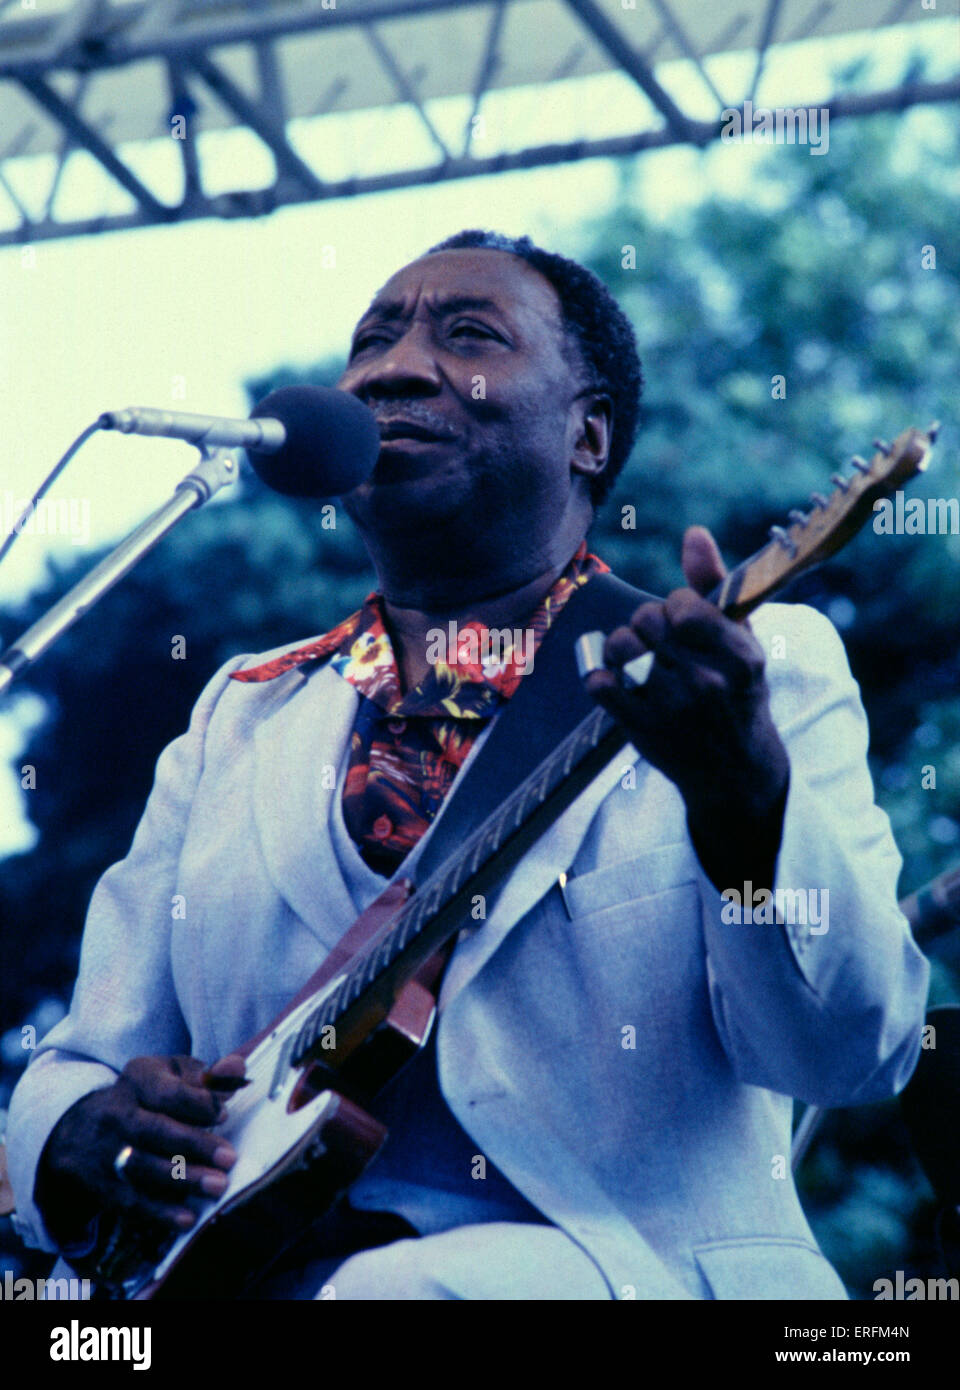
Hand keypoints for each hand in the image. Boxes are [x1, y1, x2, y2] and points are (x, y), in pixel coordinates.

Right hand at [36, 1052, 244, 1243]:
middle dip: (194, 1145)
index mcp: (138, 1079)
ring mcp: (107, 1152)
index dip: (197, 1103)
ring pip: (143, 1167)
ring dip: (182, 1179)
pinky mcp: (103, 1185)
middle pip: (154, 1130)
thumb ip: (207, 1076)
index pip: (167, 1092)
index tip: (224, 1115)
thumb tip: (237, 1067)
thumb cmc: (147, 1098)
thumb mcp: (172, 1076)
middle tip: (229, 1158)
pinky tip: (187, 1219)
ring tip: (217, 1186)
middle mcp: (117, 1113)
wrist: (82, 1130)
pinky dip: (160, 1212)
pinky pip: (130, 1201)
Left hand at [583, 526, 789, 888]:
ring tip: (635, 656)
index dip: (677, 604)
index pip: (685, 606)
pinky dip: (600, 674)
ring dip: (621, 644)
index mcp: (742, 658)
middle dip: (648, 621)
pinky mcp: (641, 729)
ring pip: (620, 646)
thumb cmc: (739, 695)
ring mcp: (673, 710)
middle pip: (648, 620)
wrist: (735, 773)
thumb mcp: (743, 640)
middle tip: (658, 638)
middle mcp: (709, 684)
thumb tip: (693, 534)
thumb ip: (716, 585)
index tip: (684, 618)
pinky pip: (599, 683)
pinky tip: (616, 679)